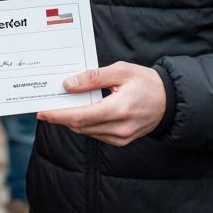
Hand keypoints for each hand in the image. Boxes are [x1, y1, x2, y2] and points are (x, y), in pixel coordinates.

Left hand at [37, 62, 166, 146]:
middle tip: (45, 106)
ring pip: (86, 131)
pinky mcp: (121, 140)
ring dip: (71, 120)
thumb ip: (92, 78)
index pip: (81, 116)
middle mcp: (119, 128)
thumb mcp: (120, 71)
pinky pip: (95, 133)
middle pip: (80, 126)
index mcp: (119, 109)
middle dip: (60, 117)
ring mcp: (121, 137)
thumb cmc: (146, 82)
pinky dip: (84, 123)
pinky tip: (79, 112)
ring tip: (60, 106)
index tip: (42, 112)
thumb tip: (68, 85)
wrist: (170, 101)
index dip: (58, 116)